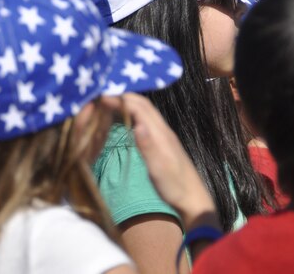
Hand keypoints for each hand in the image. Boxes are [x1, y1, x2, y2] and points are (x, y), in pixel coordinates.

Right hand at [102, 93, 216, 226]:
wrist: (193, 198)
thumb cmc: (174, 187)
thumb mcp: (159, 170)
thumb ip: (148, 147)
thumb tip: (137, 125)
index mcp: (161, 134)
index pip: (139, 107)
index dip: (120, 100)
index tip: (100, 98)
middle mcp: (163, 129)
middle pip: (142, 103)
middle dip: (122, 96)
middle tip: (100, 96)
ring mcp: (163, 134)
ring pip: (145, 109)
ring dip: (128, 101)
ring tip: (108, 102)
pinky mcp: (162, 140)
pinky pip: (145, 118)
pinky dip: (132, 111)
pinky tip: (124, 117)